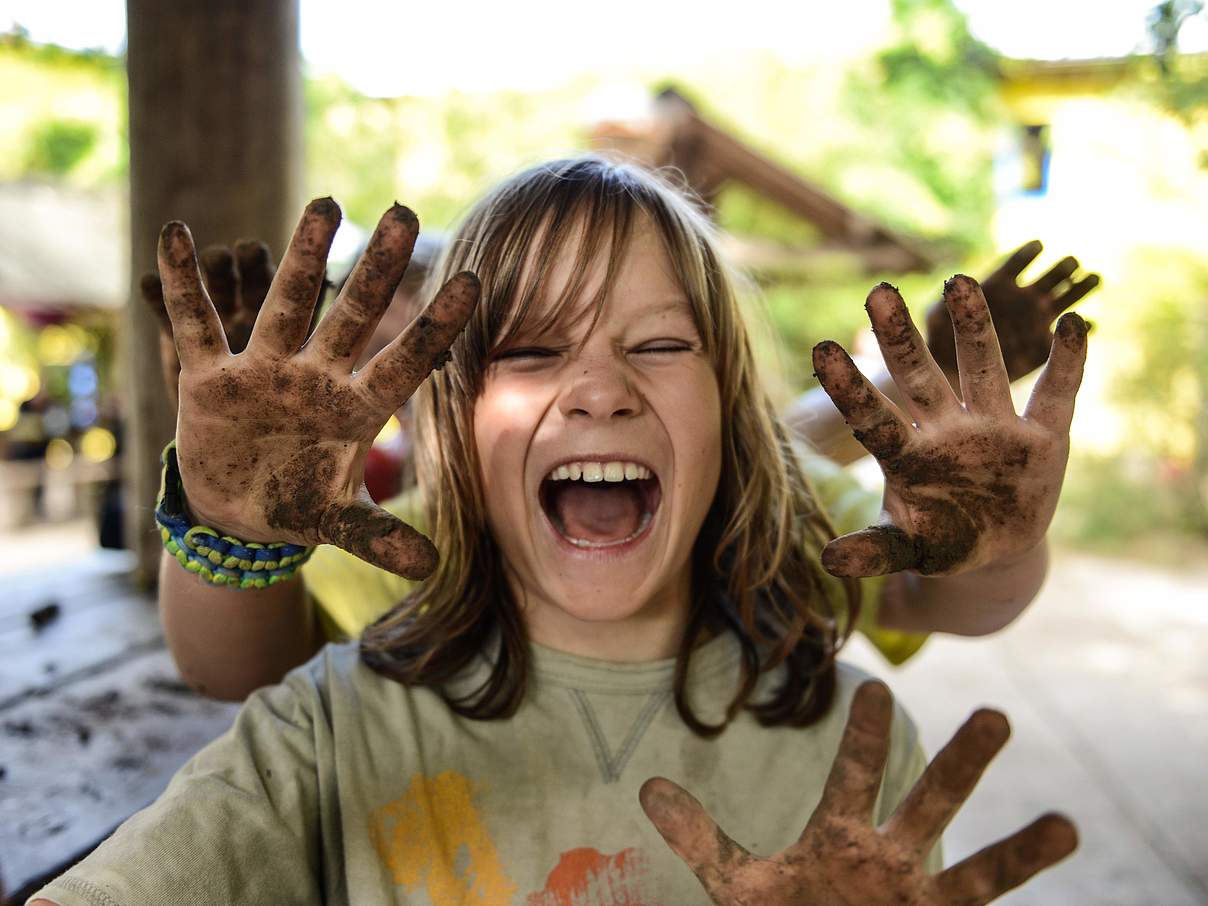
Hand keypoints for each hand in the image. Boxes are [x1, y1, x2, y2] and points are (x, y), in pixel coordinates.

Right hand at [158, 197, 478, 577]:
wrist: (238, 513)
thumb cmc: (299, 507)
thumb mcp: (335, 521)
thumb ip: (377, 537)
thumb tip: (430, 567)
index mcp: (356, 409)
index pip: (406, 361)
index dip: (436, 326)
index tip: (474, 280)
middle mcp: (317, 378)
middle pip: (352, 316)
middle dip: (376, 269)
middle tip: (405, 211)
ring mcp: (266, 371)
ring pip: (287, 305)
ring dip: (302, 257)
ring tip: (327, 204)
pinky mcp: (212, 378)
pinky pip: (197, 326)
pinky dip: (185, 288)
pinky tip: (175, 234)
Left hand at [640, 681, 1076, 904]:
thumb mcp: (736, 884)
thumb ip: (700, 836)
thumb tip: (645, 788)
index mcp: (841, 835)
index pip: (854, 778)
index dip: (864, 739)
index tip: (873, 689)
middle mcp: (889, 857)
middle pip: (928, 802)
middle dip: (961, 763)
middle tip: (997, 712)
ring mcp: (919, 897)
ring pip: (974, 866)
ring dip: (1018, 848)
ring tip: (1066, 825)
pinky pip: (982, 904)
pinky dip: (1019, 885)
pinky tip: (1058, 865)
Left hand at [812, 276, 1086, 576]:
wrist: (993, 549)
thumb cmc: (939, 540)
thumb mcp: (907, 548)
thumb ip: (873, 551)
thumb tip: (827, 560)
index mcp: (907, 456)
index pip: (872, 416)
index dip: (848, 386)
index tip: (820, 348)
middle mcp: (946, 429)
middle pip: (919, 377)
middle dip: (899, 338)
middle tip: (878, 291)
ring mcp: (993, 427)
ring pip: (982, 368)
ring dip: (974, 327)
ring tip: (960, 280)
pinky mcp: (1042, 437)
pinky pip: (1055, 395)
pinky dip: (1067, 363)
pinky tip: (1070, 326)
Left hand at [926, 240, 1098, 383]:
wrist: (948, 376)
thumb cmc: (935, 341)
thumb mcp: (935, 318)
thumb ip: (943, 301)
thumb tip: (952, 283)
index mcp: (999, 285)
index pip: (1017, 264)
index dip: (1027, 255)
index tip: (1038, 246)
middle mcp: (1021, 299)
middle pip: (1050, 276)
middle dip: (1062, 268)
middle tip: (1073, 263)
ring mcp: (1035, 322)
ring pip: (1066, 299)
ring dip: (1080, 287)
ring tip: (1093, 278)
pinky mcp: (1041, 348)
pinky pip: (1065, 337)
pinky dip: (1080, 331)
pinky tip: (1090, 325)